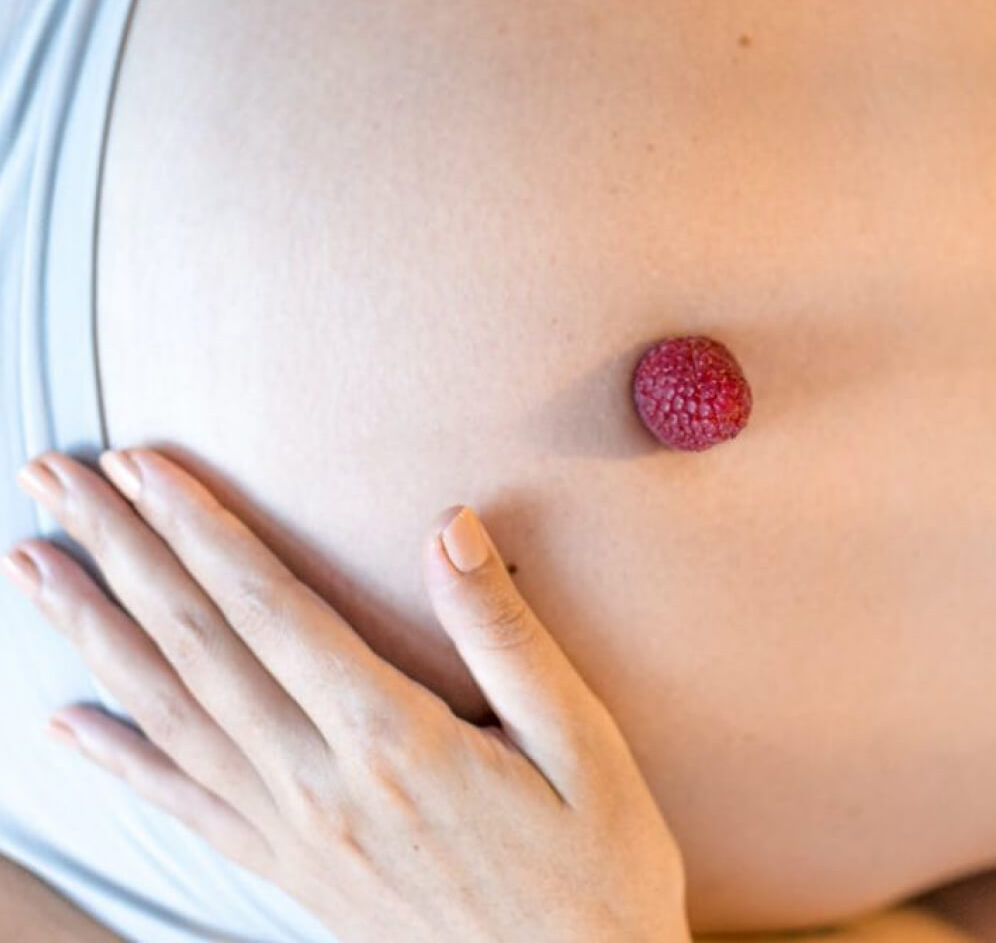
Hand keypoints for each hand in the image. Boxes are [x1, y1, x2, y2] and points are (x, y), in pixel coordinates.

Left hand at [2, 449, 689, 942]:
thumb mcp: (580, 743)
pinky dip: (121, 761)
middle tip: (54, 481)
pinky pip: (186, 809)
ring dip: (95, 634)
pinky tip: (72, 726)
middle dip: (121, 552)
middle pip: (196, 646)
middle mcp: (322, 784)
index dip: (199, 528)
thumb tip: (450, 531)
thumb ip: (504, 634)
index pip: (268, 608)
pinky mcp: (292, 874)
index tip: (141, 467)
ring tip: (35, 570)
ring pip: (168, 718)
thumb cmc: (593, 867)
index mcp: (394, 738)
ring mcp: (295, 836)